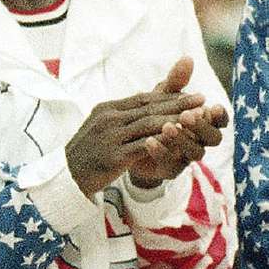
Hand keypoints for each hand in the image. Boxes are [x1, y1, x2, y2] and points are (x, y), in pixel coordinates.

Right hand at [65, 80, 206, 196]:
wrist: (67, 175)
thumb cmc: (88, 151)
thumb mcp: (103, 127)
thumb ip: (125, 115)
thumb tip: (148, 103)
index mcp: (106, 109)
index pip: (143, 99)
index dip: (169, 96)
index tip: (192, 94)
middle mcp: (108, 119)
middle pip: (149, 108)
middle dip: (178, 103)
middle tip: (202, 99)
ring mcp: (109, 138)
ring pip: (149, 125)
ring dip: (176, 120)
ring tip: (197, 118)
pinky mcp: (113, 157)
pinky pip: (143, 147)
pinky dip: (163, 142)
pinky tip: (180, 141)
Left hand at [127, 58, 226, 187]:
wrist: (128, 143)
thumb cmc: (152, 116)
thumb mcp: (162, 97)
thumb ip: (175, 82)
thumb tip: (187, 58)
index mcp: (202, 123)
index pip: (220, 121)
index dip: (219, 115)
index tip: (211, 106)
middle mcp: (199, 141)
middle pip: (213, 138)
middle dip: (201, 126)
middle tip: (187, 114)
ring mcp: (185, 157)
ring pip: (194, 152)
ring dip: (182, 138)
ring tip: (167, 126)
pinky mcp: (169, 169)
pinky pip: (169, 163)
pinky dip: (161, 151)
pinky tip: (148, 140)